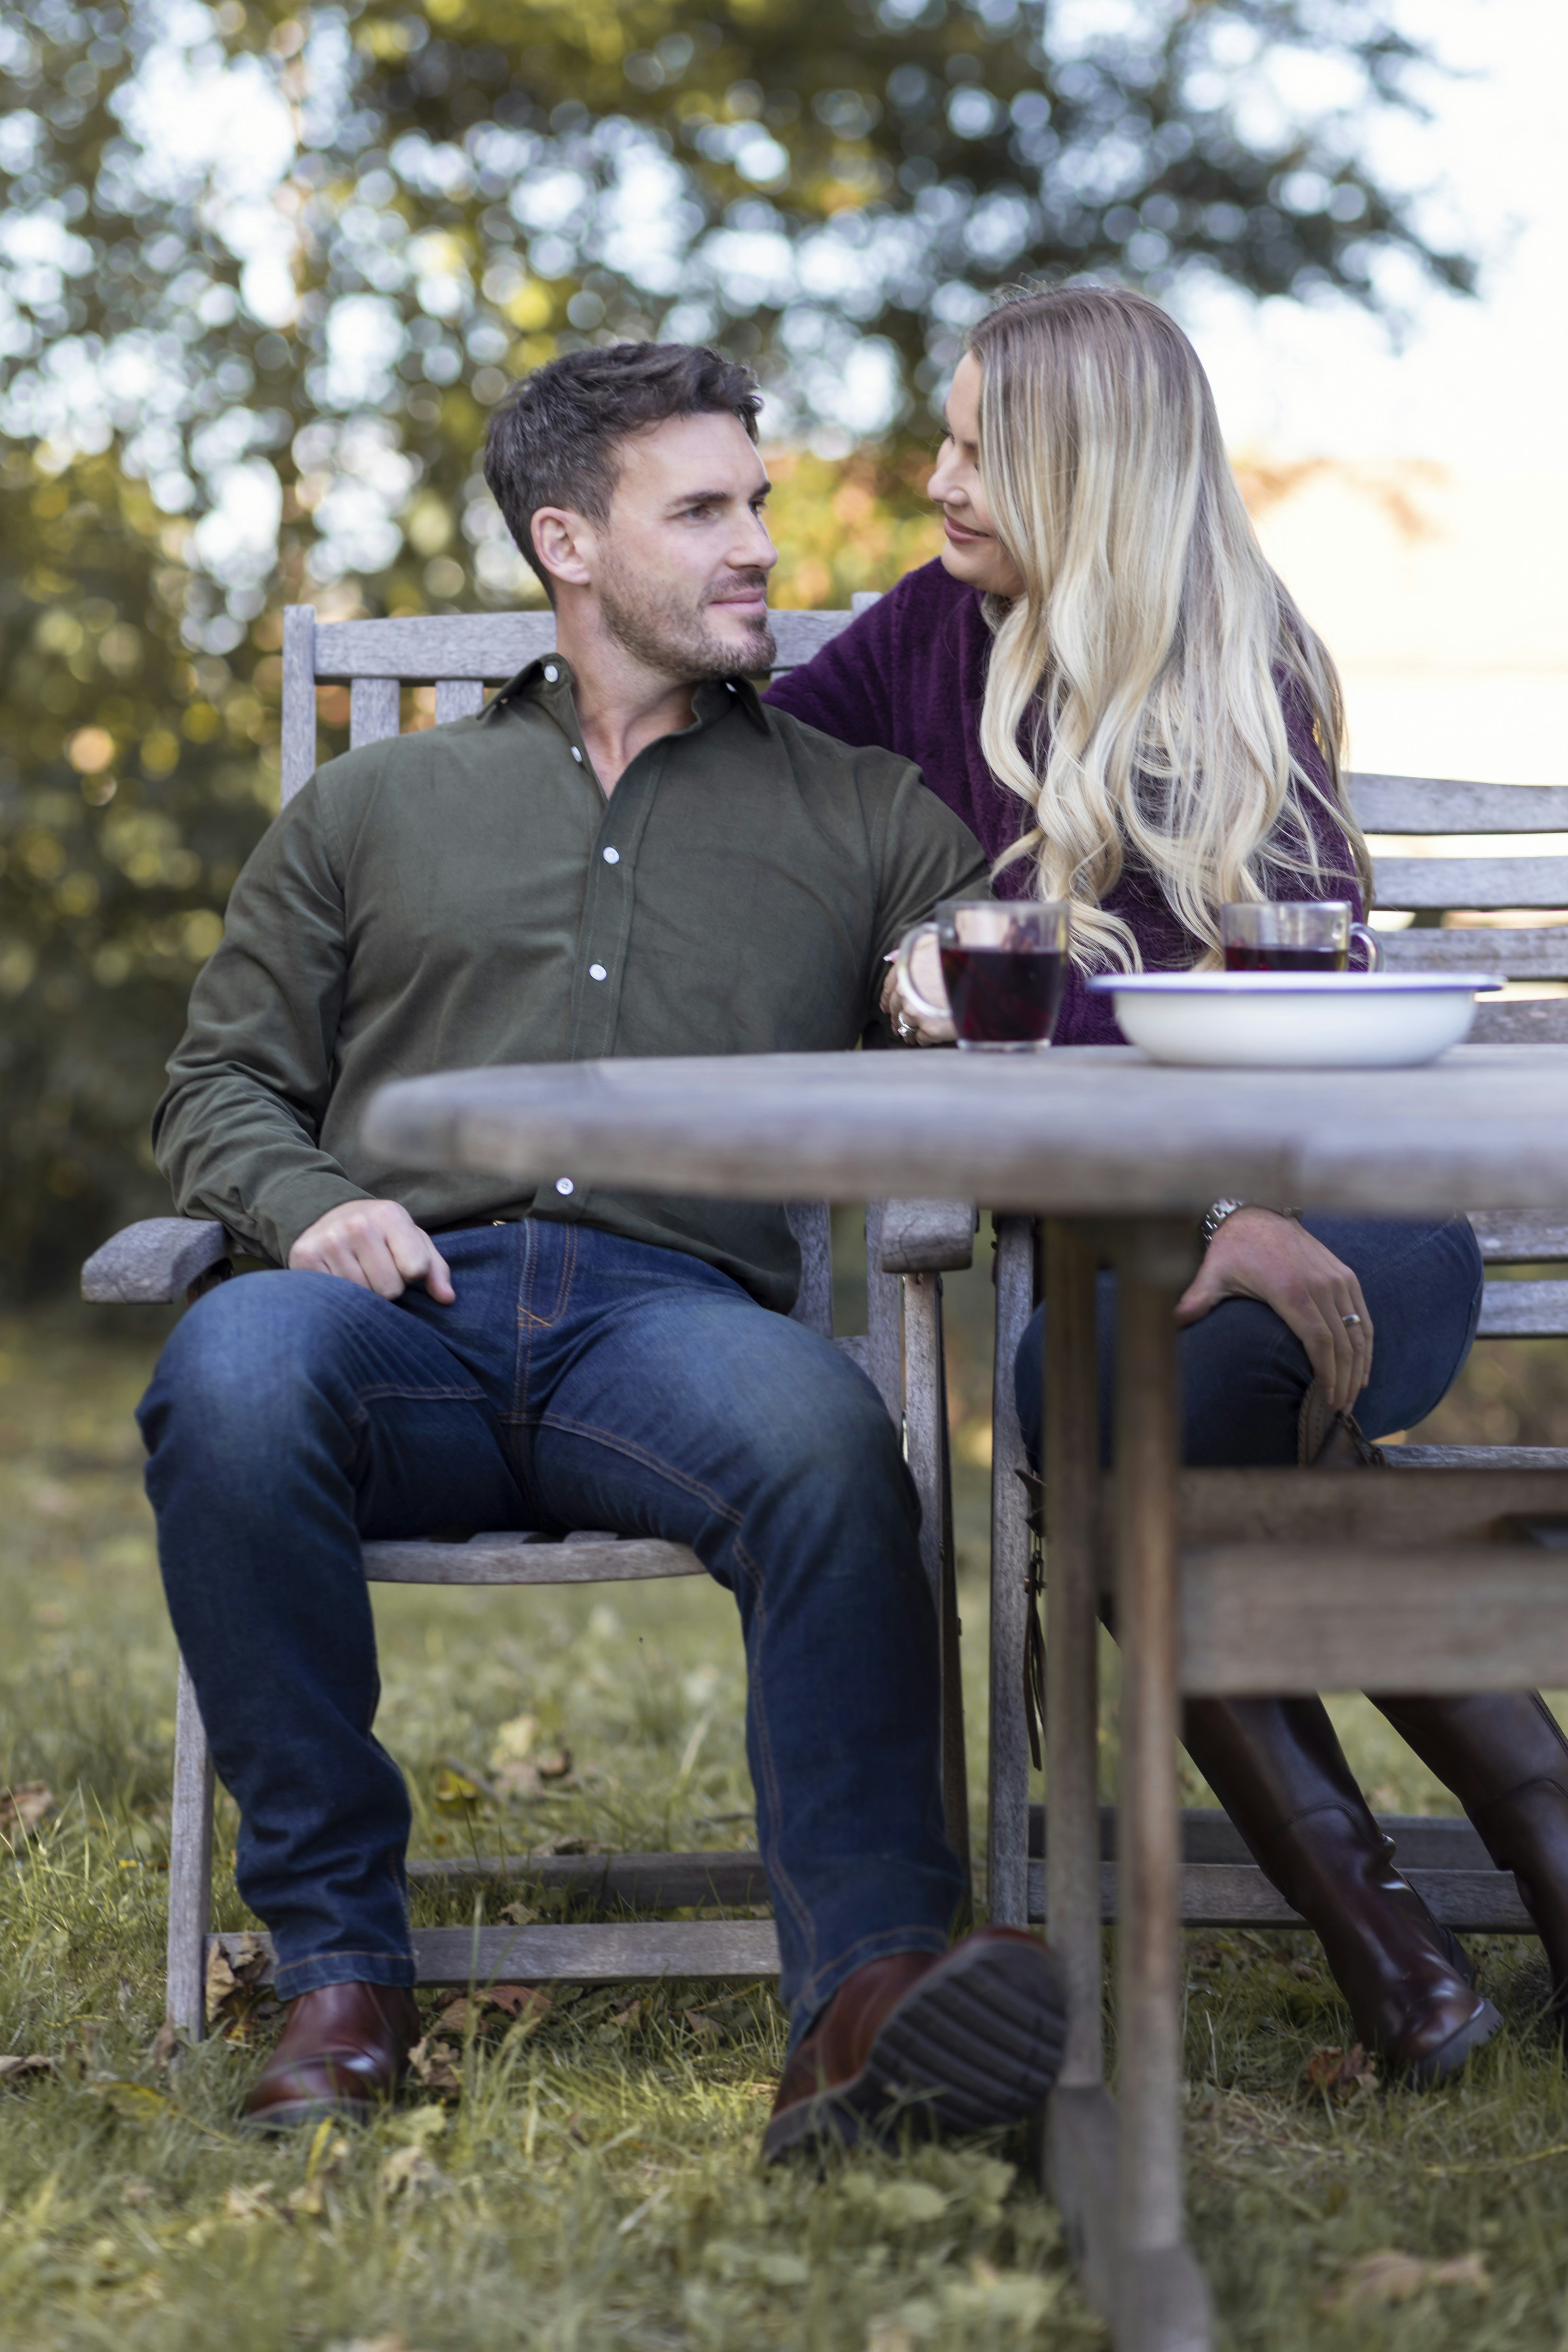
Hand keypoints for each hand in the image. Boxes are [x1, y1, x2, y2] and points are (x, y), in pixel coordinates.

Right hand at [287, 1199, 454, 1302]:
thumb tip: (447, 1298)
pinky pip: (335, 1296)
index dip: (410, 1275)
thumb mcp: (411, 1240)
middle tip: (375, 1270)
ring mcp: (330, 1240)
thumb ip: (435, 1268)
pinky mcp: (305, 1256)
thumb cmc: (380, 1234)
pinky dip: (339, 1292)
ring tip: (356, 1272)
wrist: (326, 1214)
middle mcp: (358, 1224)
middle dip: (387, 1287)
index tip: (401, 1266)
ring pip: (361, 1296)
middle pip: (389, 1288)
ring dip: (362, 1292)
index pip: (415, 1269)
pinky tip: (337, 1276)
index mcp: (390, 1215)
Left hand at [881, 936, 955, 1045]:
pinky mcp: (930, 1029)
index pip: (888, 988)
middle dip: (896, 1016)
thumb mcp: (929, 944)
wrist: (979, 977)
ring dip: (907, 1029)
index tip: (886, 1006)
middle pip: (895, 1008)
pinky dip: (921, 1039)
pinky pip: (920, 1038)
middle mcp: (905, 993)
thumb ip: (908, 953)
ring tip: (910, 1035)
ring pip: (905, 1025)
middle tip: (897, 1023)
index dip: (887, 998)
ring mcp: (916, 1012)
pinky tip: (924, 1039)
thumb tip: (892, 958)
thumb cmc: (957, 958)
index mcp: (904, 972)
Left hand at [1175, 1208, 1372, 1416]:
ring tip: (1351, 1398)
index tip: (1327, 1402)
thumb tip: (1170, 1323)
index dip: (1327, 1376)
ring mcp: (1336, 1279)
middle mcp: (1320, 1285)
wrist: (1257, 1214)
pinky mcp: (1345, 1275)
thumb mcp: (1212, 1275)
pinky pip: (1363, 1316)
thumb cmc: (1233, 1250)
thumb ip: (1196, 1302)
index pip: (1319, 1342)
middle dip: (1344, 1382)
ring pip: (1358, 1332)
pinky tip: (1362, 1369)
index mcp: (1291, 1290)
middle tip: (1340, 1411)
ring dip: (1358, 1369)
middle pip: (1343, 1343)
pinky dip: (1365, 1345)